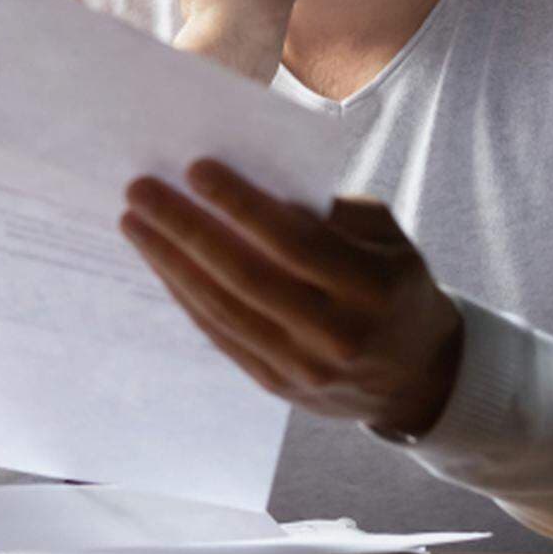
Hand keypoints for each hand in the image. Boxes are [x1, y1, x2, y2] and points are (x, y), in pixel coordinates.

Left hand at [120, 158, 464, 437]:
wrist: (417, 375)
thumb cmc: (394, 283)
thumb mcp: (387, 237)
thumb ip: (332, 210)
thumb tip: (253, 179)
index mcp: (371, 287)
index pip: (294, 242)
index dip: (241, 205)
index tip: (195, 168)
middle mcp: (336, 334)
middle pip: (246, 276)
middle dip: (186, 229)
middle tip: (141, 190)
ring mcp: (304, 368)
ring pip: (222, 309)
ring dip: (170, 262)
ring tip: (135, 221)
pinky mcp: (277, 385)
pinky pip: (220, 335)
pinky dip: (185, 295)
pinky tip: (160, 262)